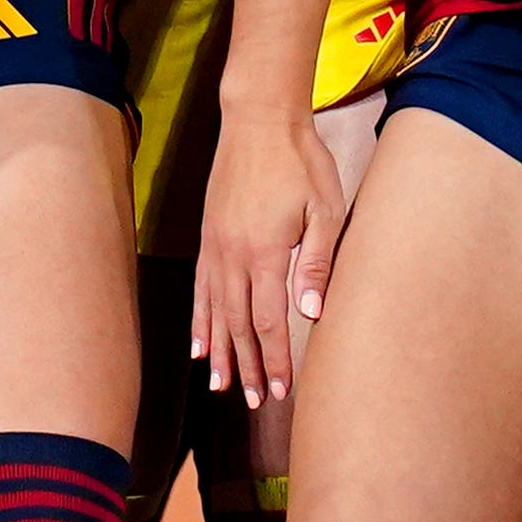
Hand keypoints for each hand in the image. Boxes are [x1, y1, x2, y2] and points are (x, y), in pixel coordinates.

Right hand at [193, 98, 355, 409]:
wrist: (259, 119)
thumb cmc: (301, 162)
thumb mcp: (324, 210)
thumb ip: (317, 263)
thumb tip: (312, 314)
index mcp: (266, 252)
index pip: (270, 321)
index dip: (275, 360)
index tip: (280, 391)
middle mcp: (233, 255)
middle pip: (239, 323)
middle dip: (247, 365)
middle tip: (253, 402)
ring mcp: (216, 246)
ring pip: (215, 310)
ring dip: (219, 350)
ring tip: (218, 384)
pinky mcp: (209, 235)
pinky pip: (201, 287)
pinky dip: (199, 318)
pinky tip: (197, 341)